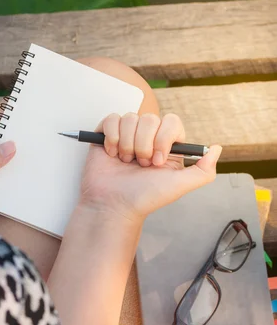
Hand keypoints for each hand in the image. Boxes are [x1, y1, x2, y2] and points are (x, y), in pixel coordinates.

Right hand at [80, 113, 221, 224]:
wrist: (113, 205)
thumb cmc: (145, 198)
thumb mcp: (179, 186)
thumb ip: (203, 171)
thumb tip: (217, 148)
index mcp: (167, 145)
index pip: (171, 122)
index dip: (163, 138)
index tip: (157, 161)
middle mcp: (148, 136)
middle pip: (149, 119)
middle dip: (143, 145)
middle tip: (141, 165)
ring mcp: (127, 134)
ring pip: (129, 119)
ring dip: (126, 144)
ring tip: (125, 162)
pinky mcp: (107, 134)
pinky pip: (111, 119)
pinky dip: (111, 138)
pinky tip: (112, 154)